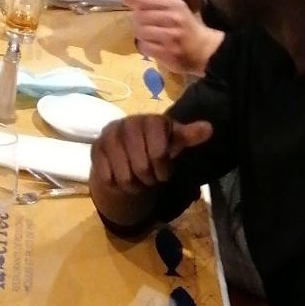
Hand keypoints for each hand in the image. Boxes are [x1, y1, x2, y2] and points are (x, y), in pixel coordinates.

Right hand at [91, 113, 211, 192]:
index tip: (165, 171)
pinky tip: (119, 176)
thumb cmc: (154, 148)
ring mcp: (109, 134)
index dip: (163, 166)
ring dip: (133, 185)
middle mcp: (128, 123)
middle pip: (141, 166)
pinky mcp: (95, 148)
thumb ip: (189, 136)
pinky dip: (116, 184)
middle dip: (148, 178)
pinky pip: (107, 177)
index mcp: (150, 120)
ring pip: (124, 175)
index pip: (159, 150)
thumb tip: (209, 128)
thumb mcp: (173, 142)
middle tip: (149, 177)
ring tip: (136, 179)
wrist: (125, 154)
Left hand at [121, 0, 223, 74]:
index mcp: (176, 5)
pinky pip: (144, 47)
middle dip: (137, 20)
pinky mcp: (168, 54)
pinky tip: (152, 45)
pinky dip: (144, 46)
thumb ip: (153, 2)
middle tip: (143, 23)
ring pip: (141, 32)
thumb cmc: (185, 26)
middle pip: (140, 16)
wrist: (204, 49)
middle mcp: (174, 19)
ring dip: (140, 34)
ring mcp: (171, 37)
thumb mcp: (175, 8)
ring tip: (148, 35)